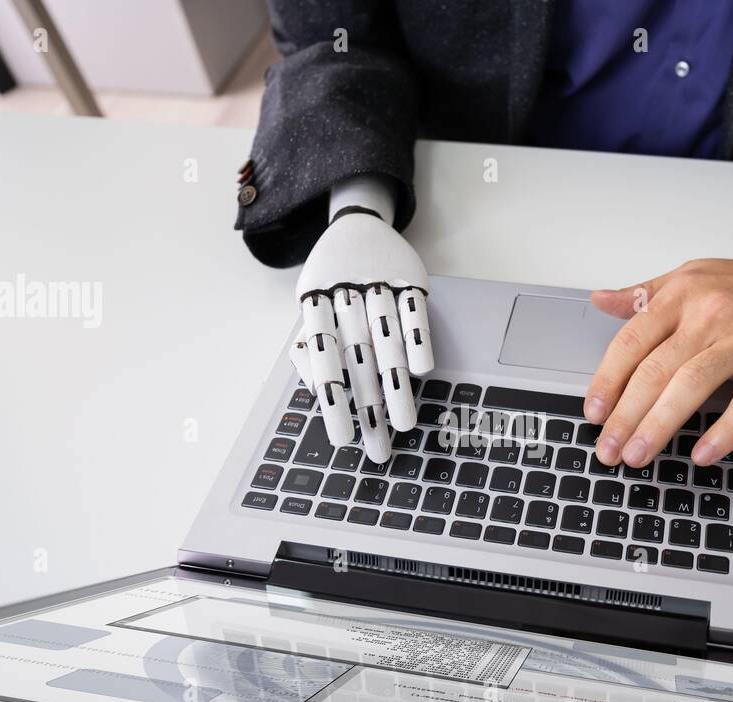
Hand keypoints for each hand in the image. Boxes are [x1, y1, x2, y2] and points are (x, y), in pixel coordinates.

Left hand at [290, 175, 431, 462]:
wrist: (357, 223)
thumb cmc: (331, 280)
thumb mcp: (313, 307)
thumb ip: (311, 347)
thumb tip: (316, 392)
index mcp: (315, 304)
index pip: (323, 360)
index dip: (333, 400)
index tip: (343, 440)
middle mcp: (346, 294)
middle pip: (357, 359)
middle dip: (369, 405)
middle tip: (380, 446)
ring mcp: (378, 284)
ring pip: (386, 340)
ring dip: (395, 383)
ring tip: (405, 423)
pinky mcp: (409, 277)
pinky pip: (413, 311)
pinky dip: (417, 340)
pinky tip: (421, 373)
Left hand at [585, 247, 732, 467]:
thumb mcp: (694, 277)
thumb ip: (645, 294)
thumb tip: (601, 300)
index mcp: (683, 295)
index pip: (632, 341)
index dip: (608, 380)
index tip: (593, 412)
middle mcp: (710, 315)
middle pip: (655, 371)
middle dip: (625, 415)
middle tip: (607, 449)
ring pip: (691, 386)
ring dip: (659, 426)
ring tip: (637, 455)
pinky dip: (723, 432)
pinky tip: (701, 454)